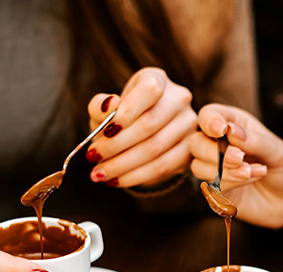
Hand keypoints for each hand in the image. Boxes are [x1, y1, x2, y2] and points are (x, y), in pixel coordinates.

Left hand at [86, 67, 196, 187]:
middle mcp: (178, 99)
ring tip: (99, 174)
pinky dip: (135, 176)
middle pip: (149, 125)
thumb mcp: (106, 108)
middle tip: (93, 158)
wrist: (145, 134)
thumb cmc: (122, 118)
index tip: (105, 131)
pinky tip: (116, 180)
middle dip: (115, 145)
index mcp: (157, 79)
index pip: (149, 90)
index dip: (127, 111)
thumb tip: (108, 106)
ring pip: (154, 149)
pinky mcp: (189, 149)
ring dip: (122, 165)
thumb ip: (100, 106)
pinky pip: (162, 167)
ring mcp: (188, 124)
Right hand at [189, 103, 282, 227]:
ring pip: (199, 166)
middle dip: (214, 152)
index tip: (221, 130)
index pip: (208, 115)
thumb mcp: (278, 151)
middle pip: (196, 143)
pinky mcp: (216, 189)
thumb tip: (230, 130)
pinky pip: (210, 186)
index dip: (209, 121)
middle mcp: (219, 143)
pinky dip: (230, 183)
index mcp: (233, 123)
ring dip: (225, 171)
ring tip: (253, 172)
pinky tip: (251, 179)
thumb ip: (255, 141)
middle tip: (240, 158)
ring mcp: (215, 167)